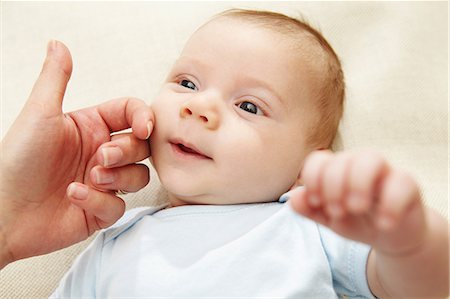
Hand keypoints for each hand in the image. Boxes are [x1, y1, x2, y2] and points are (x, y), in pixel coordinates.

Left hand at [0, 40, 152, 267]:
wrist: (2, 214)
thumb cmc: (15, 163)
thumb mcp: (39, 115)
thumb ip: (55, 79)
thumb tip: (58, 44)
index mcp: (92, 127)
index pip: (133, 114)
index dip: (145, 118)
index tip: (143, 128)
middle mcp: (100, 153)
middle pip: (142, 146)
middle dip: (127, 152)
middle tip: (101, 158)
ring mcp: (103, 182)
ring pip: (139, 176)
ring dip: (119, 178)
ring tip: (90, 178)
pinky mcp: (100, 210)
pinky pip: (119, 206)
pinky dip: (99, 202)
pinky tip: (75, 196)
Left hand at [289, 150, 426, 254]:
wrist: (389, 236)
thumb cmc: (356, 220)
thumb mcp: (328, 218)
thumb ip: (309, 209)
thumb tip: (293, 198)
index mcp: (336, 169)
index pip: (319, 160)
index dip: (312, 179)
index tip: (315, 202)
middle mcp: (359, 164)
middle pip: (342, 159)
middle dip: (333, 187)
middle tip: (336, 211)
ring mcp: (384, 172)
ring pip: (371, 158)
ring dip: (358, 184)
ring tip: (356, 209)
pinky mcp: (407, 185)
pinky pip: (401, 181)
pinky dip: (390, 204)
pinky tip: (383, 223)